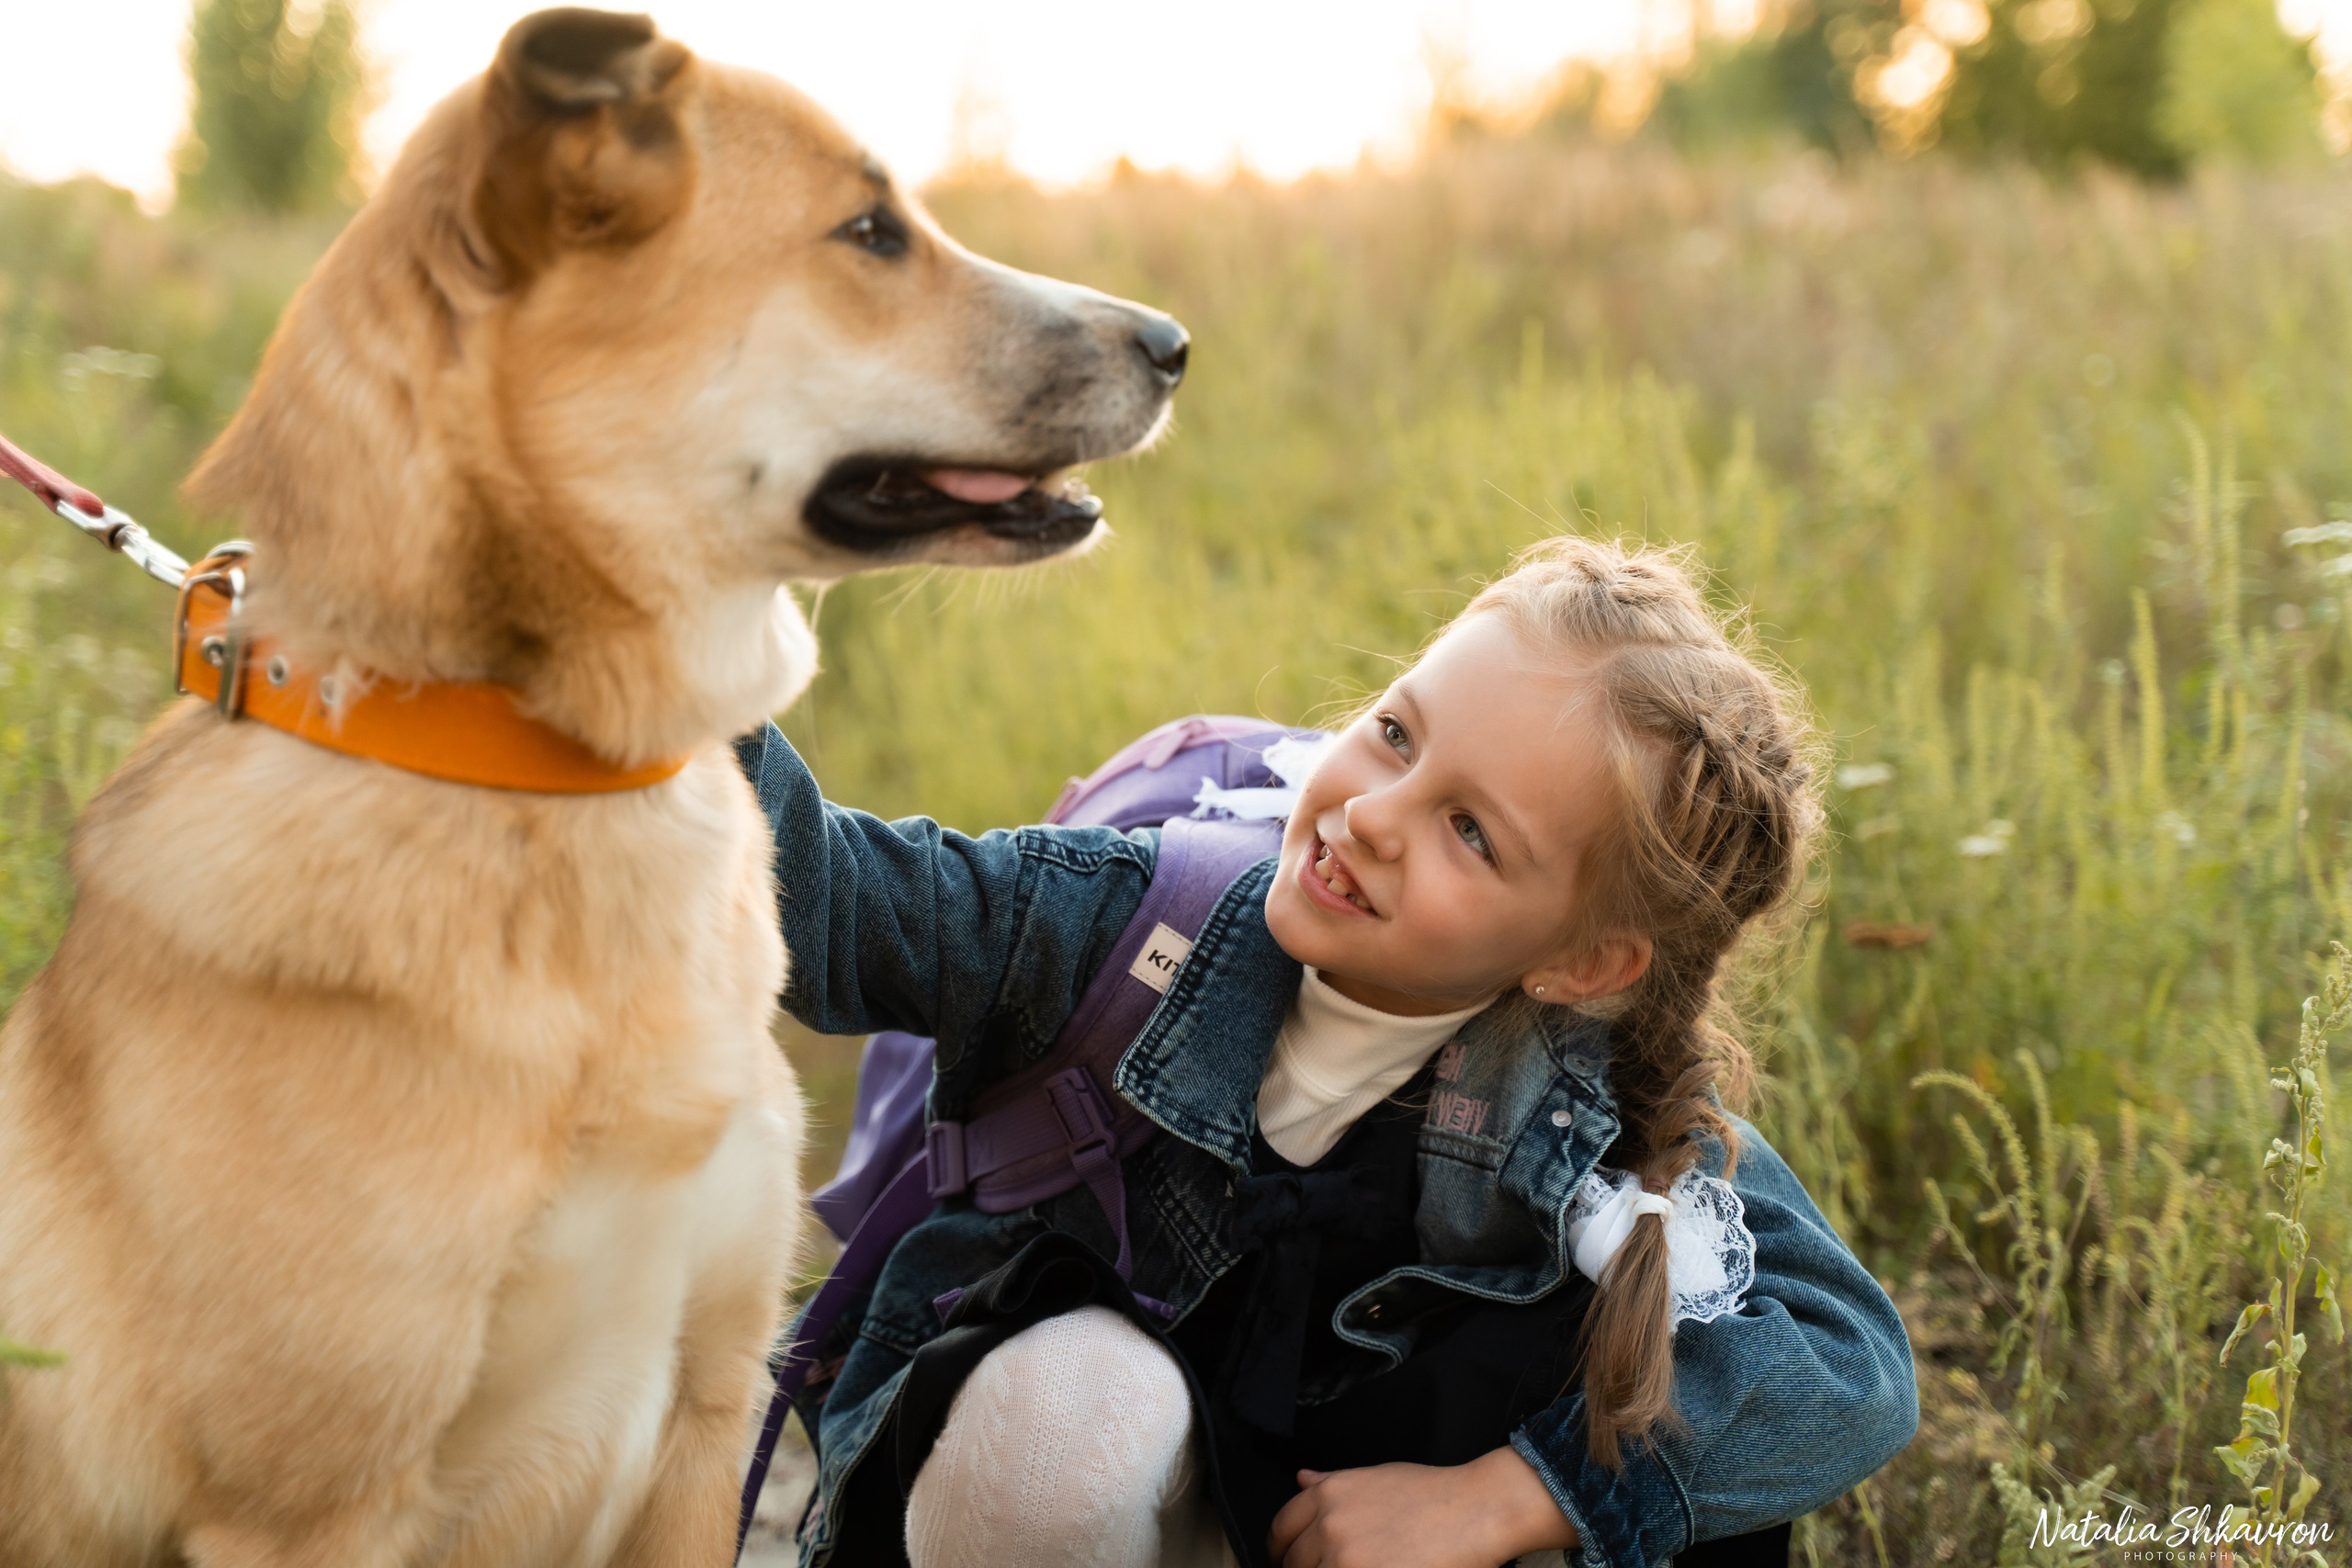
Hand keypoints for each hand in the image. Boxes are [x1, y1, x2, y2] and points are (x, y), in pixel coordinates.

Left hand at [1265, 1446, 1579, 1567]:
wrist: (1474, 1512)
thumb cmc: (1431, 1494)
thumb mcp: (1374, 1477)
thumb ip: (1331, 1483)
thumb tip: (1302, 1478)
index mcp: (1327, 1496)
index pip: (1281, 1530)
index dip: (1281, 1549)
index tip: (1286, 1558)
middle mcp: (1330, 1528)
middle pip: (1293, 1562)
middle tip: (1321, 1567)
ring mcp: (1347, 1561)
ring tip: (1351, 1567)